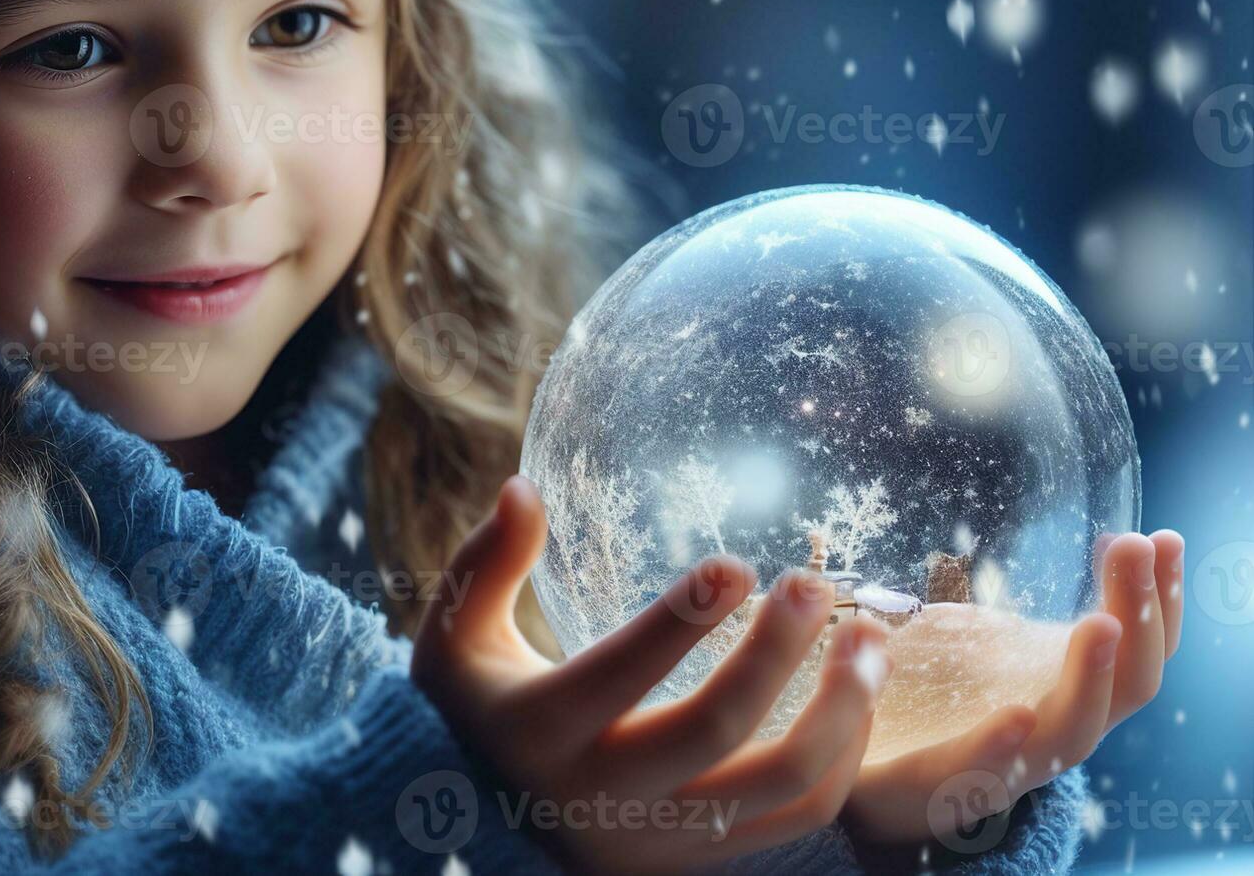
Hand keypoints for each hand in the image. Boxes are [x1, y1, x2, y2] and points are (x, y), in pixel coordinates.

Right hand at [411, 475, 894, 874]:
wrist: (486, 822)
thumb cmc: (480, 705)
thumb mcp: (456, 636)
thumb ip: (486, 562)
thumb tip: (522, 486)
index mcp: (538, 731)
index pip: (619, 675)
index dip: (680, 621)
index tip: (737, 565)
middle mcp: (601, 796)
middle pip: (714, 730)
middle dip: (775, 654)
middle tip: (811, 586)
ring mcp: (661, 836)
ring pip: (780, 784)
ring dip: (841, 708)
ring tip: (869, 637)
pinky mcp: (703, 855)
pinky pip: (801, 814)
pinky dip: (843, 754)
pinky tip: (857, 691)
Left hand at [842, 530, 1184, 845]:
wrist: (872, 785)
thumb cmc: (935, 712)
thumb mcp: (967, 649)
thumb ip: (991, 619)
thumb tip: (998, 560)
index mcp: (1072, 697)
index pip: (1138, 648)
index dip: (1160, 600)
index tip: (1164, 538)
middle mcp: (1058, 733)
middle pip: (1129, 686)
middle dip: (1140, 616)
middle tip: (1135, 547)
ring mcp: (1014, 767)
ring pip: (1072, 734)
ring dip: (1091, 677)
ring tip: (1102, 625)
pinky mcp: (949, 787)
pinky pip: (983, 772)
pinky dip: (1001, 744)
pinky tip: (1016, 714)